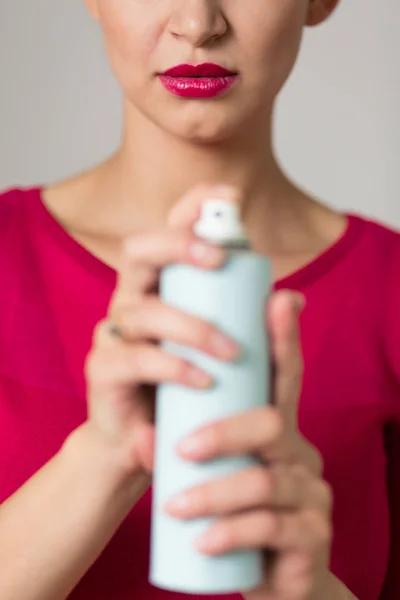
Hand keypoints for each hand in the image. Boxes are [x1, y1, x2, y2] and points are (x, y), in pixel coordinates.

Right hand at [84, 185, 240, 476]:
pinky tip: (202, 380)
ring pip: (142, 309)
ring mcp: (115, 334)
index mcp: (162, 286)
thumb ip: (263, 329)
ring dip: (190, 325)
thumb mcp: (234, 357)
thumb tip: (291, 297)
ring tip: (231, 352)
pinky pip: (134, 359)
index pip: (170, 230)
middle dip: (177, 244)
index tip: (231, 197)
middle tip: (218, 259)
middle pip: (139, 250)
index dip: (194, 206)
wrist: (154, 446)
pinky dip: (172, 367)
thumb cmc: (195, 392)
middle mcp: (133, 299)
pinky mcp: (104, 371)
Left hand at [165, 291, 333, 599]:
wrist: (264, 569)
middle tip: (180, 449)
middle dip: (224, 432)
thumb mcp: (217, 466)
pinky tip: (202, 541)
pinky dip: (231, 532)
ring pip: (266, 481)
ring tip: (175, 507)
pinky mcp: (311, 540)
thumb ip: (188, 442)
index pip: (286, 376)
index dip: (284, 337)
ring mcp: (311, 497)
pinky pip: (272, 529)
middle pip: (271, 423)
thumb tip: (141, 434)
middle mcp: (302, 453)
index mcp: (279, 429)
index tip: (277, 301)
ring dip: (216, 493)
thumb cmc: (232, 506)